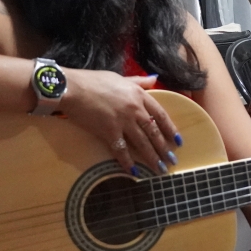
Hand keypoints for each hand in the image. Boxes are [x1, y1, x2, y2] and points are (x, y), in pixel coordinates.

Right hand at [62, 70, 179, 174]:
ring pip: (142, 143)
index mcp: (139, 95)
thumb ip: (139, 81)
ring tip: (160, 169)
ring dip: (152, 157)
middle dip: (164, 148)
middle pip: (154, 132)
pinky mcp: (109, 131)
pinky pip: (121, 150)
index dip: (170, 129)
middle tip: (172, 161)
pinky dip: (128, 162)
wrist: (73, 88)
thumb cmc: (93, 80)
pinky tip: (135, 172)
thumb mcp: (120, 77)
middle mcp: (135, 109)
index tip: (178, 140)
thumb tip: (154, 78)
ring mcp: (123, 121)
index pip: (160, 115)